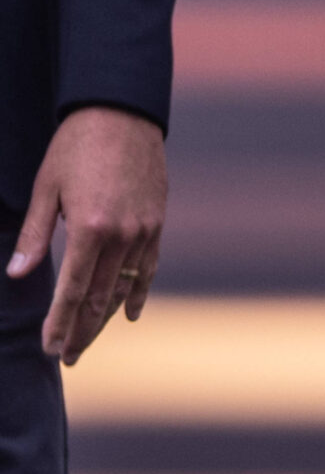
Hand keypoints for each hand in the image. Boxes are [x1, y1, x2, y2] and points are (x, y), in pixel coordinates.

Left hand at [8, 105, 166, 363]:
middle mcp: (121, 234)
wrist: (123, 114)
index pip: (72, 290)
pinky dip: (138, 292)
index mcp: (89, 227)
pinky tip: (129, 314)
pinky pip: (149, 265)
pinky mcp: (156, 220)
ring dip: (105, 319)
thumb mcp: (45, 188)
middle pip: (100, 297)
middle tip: (66, 359)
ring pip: (124, 286)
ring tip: (87, 342)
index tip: (49, 349)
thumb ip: (34, 234)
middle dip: (81, 331)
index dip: (60, 323)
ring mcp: (144, 229)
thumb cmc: (76, 147)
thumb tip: (18, 274)